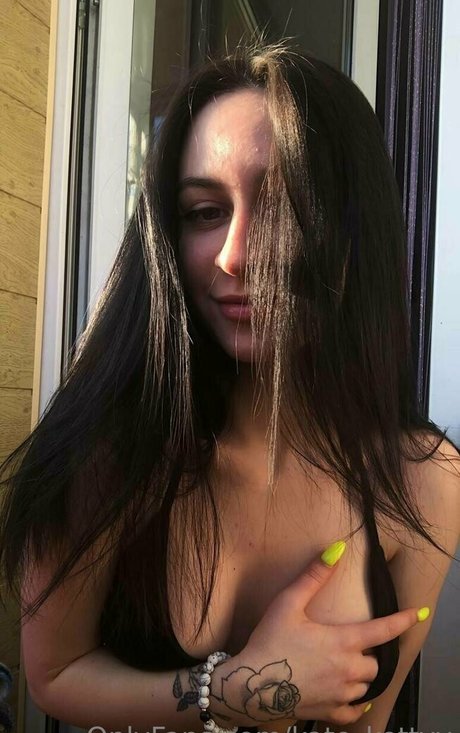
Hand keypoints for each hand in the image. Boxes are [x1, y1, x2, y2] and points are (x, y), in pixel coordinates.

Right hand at [213, 541, 423, 728]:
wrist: (250, 685)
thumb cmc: (269, 641)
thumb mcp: (288, 603)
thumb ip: (314, 576)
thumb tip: (337, 549)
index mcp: (342, 642)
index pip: (383, 631)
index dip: (403, 620)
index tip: (420, 613)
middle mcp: (347, 670)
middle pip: (375, 663)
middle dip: (370, 653)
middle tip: (353, 643)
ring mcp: (339, 694)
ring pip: (367, 686)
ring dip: (363, 676)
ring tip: (349, 665)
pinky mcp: (329, 711)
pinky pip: (354, 712)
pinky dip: (357, 704)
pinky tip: (353, 696)